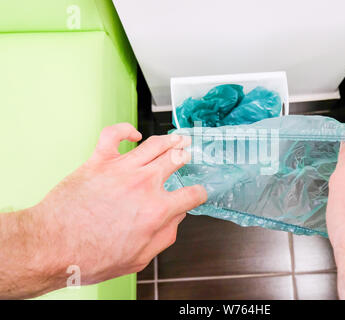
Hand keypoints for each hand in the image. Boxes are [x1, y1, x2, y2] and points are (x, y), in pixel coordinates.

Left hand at [16, 123, 206, 295]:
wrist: (53, 245)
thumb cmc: (90, 256)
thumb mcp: (139, 258)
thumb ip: (165, 236)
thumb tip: (176, 219)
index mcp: (157, 210)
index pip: (191, 195)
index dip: (199, 193)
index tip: (197, 193)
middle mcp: (144, 184)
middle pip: (176, 160)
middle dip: (186, 157)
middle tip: (188, 155)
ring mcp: (122, 169)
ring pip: (155, 144)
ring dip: (170, 139)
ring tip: (176, 139)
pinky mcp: (99, 160)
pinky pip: (115, 134)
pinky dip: (127, 129)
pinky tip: (134, 134)